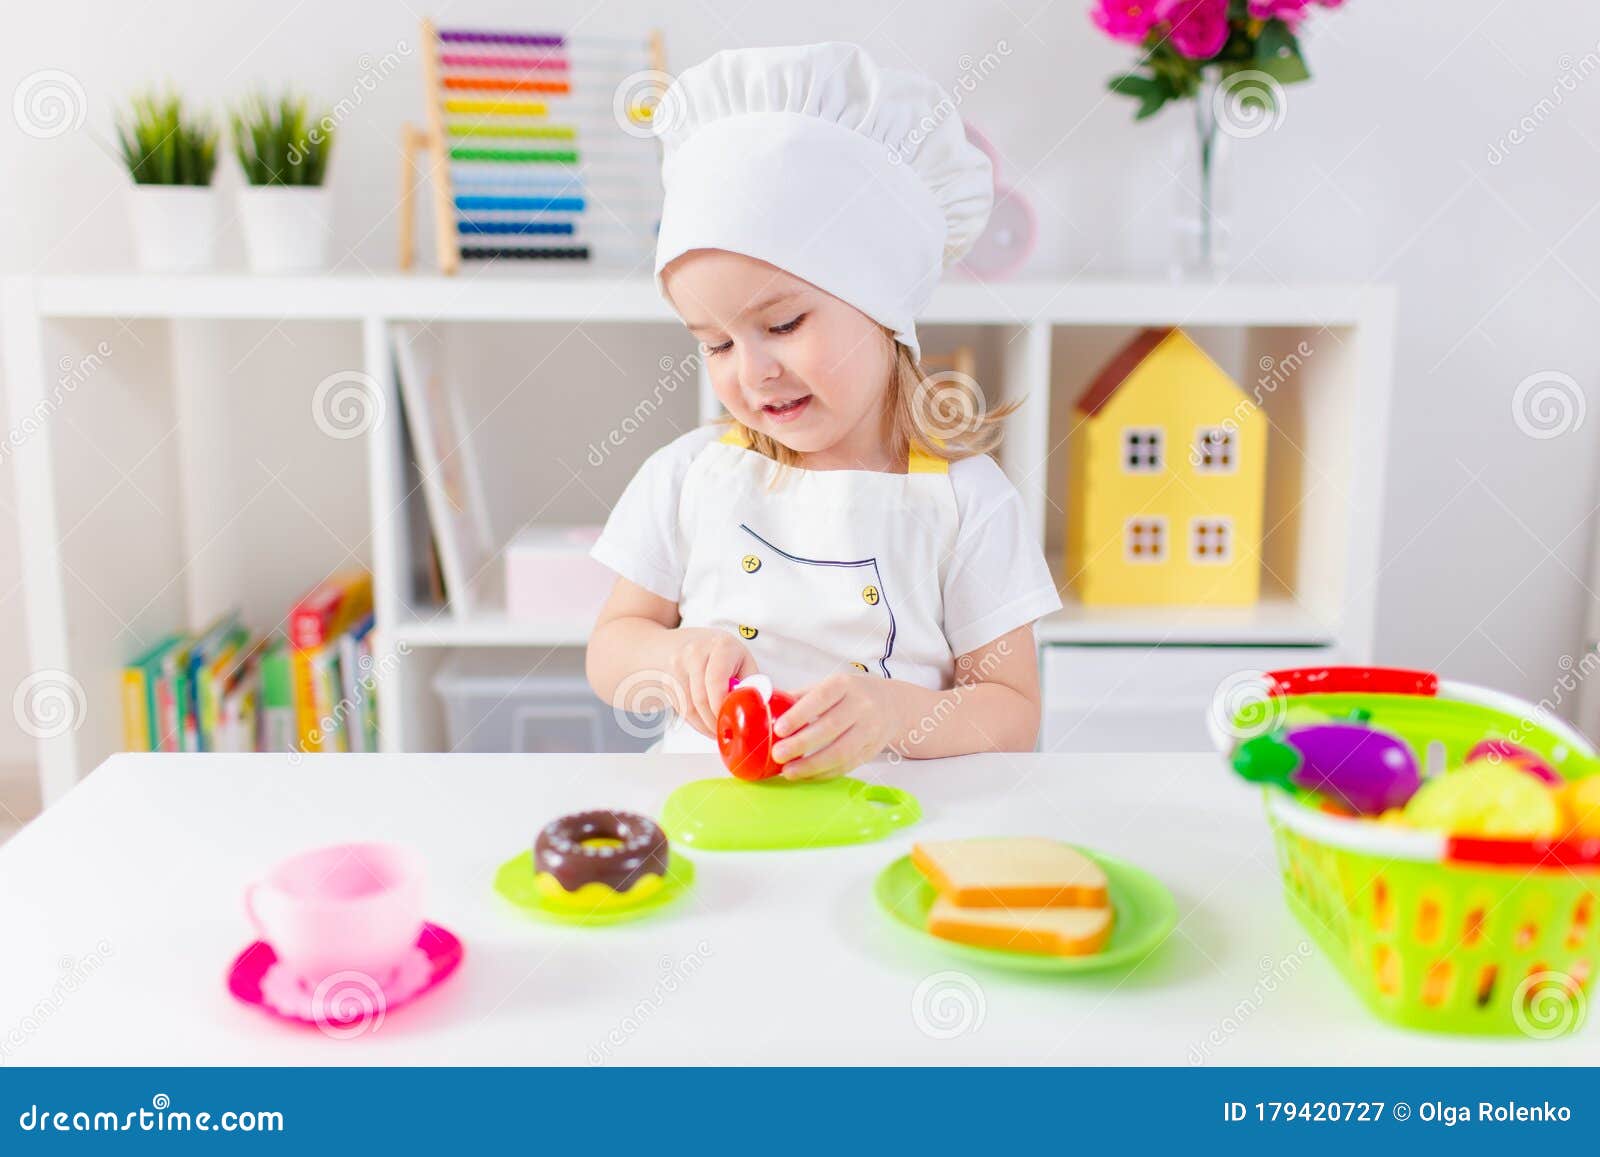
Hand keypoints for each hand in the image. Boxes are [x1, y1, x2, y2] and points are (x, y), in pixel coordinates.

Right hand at [669, 627, 757, 737]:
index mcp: (721, 646)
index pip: (716, 681)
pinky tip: (704, 722)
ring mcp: (677, 666)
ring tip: (716, 730)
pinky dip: (694, 721)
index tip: (730, 720)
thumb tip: (759, 705)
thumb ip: (751, 682)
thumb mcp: (741, 659)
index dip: (721, 706)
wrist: (680, 643)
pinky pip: (681, 709)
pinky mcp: (667, 681)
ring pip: (689, 708)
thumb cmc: (719, 653)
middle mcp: (695, 652)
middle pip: (701, 698)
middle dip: (714, 721)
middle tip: (726, 732)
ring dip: (704, 725)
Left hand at [770, 672, 899, 780]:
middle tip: (778, 754)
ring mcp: (869, 730)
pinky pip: (846, 766)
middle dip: (801, 744)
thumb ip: (801, 697)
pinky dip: (823, 773)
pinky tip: (805, 775)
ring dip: (812, 765)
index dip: (800, 714)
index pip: (821, 698)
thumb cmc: (851, 694)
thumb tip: (767, 709)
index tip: (780, 729)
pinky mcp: (871, 750)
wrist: (892, 705)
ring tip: (788, 771)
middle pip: (830, 728)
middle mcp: (861, 706)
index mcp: (845, 685)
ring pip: (841, 752)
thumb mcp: (830, 686)